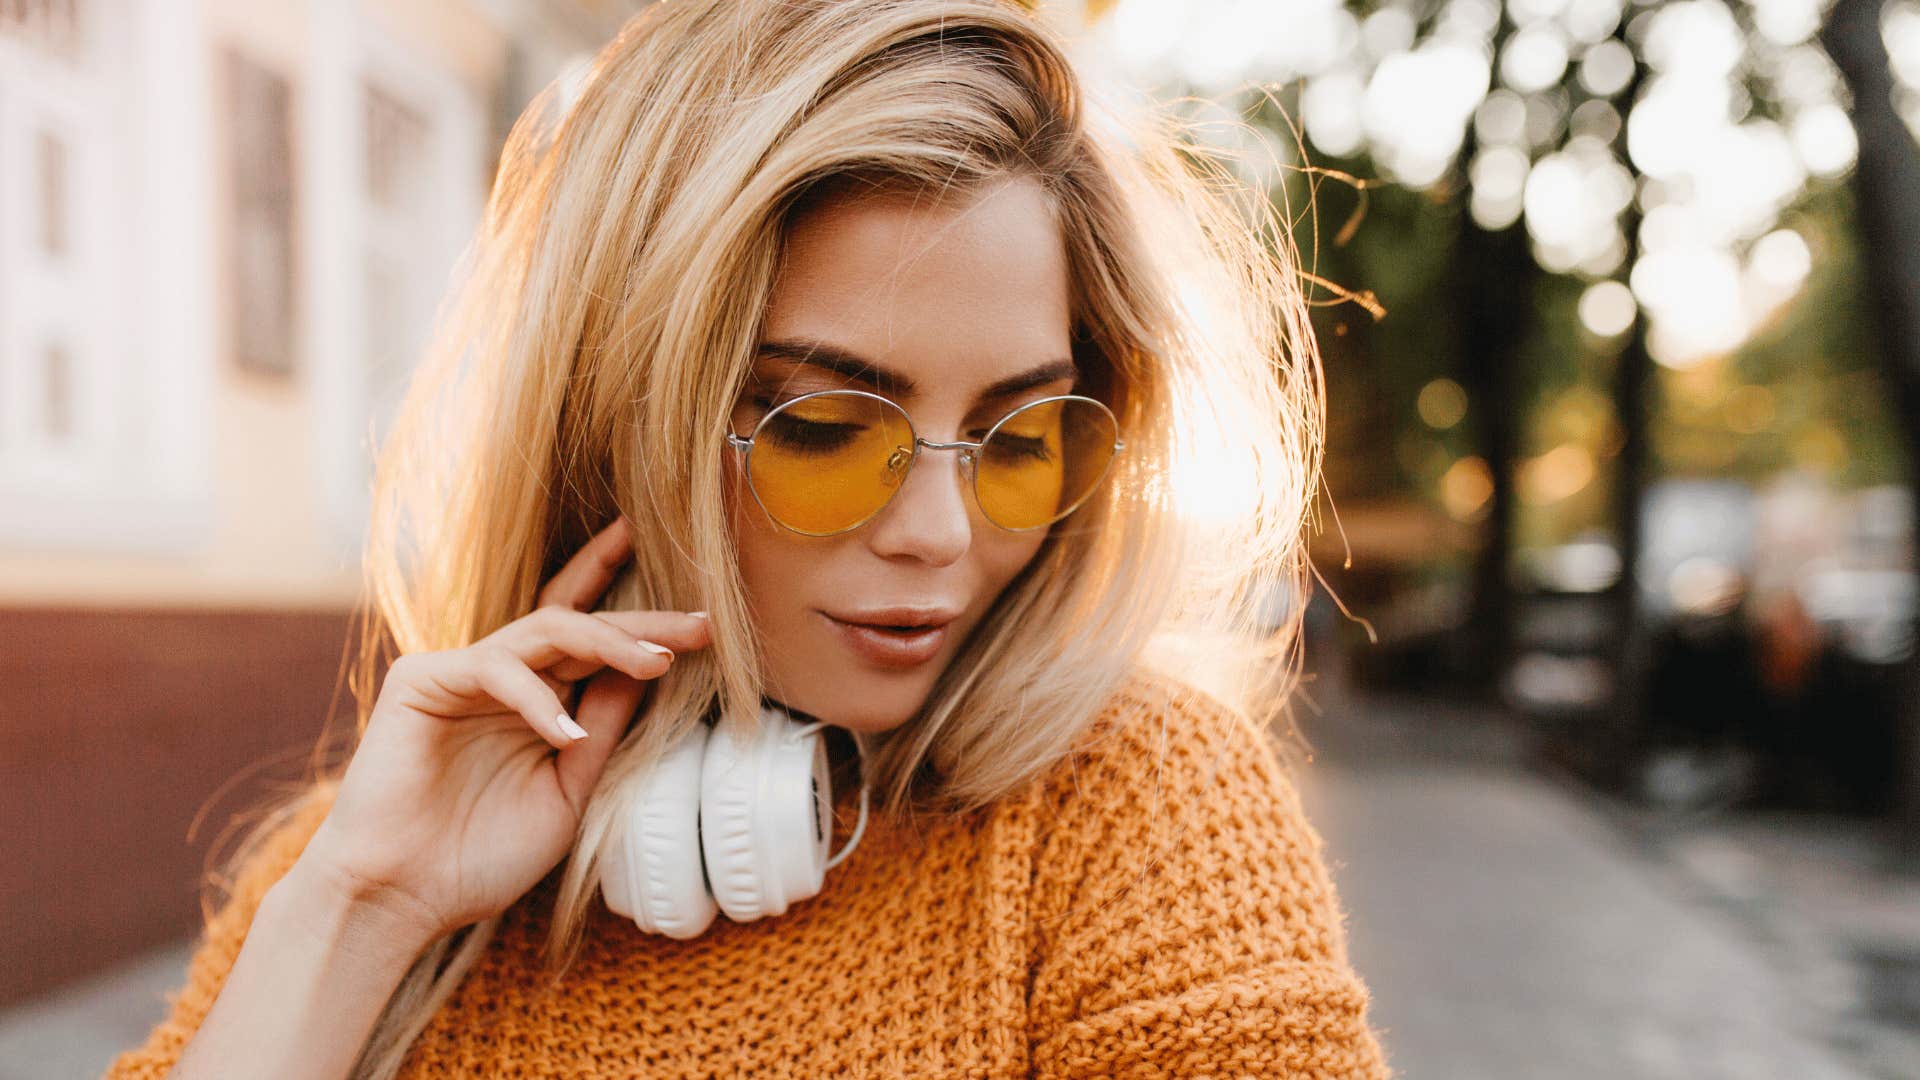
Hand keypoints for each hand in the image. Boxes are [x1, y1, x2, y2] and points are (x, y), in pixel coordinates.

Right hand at [294, 517, 710, 940]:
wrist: (400, 898)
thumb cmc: (479, 856)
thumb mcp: (567, 789)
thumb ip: (604, 729)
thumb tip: (654, 670)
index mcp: (536, 702)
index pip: (592, 644)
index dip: (642, 626)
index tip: (706, 625)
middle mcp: (502, 678)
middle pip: (578, 623)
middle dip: (641, 622)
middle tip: (699, 621)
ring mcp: (461, 673)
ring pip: (545, 630)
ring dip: (607, 641)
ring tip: (659, 662)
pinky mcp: (422, 680)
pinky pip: (495, 668)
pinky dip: (537, 700)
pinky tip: (567, 734)